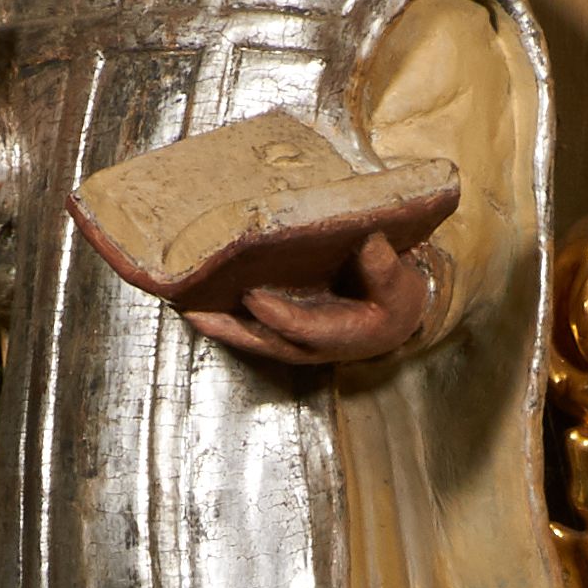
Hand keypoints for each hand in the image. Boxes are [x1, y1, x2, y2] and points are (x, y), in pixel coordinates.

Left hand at [184, 228, 436, 368]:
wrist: (396, 317)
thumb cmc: (396, 301)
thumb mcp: (401, 286)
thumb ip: (386, 271)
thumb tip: (371, 243)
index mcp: (342, 335)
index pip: (303, 329)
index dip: (277, 316)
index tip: (251, 296)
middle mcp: (312, 345)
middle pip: (265, 342)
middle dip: (230, 329)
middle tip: (196, 314)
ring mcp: (296, 341)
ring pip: (253, 339)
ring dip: (220, 327)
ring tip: (186, 309)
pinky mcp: (285, 332)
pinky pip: (252, 329)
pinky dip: (227, 319)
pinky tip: (200, 302)